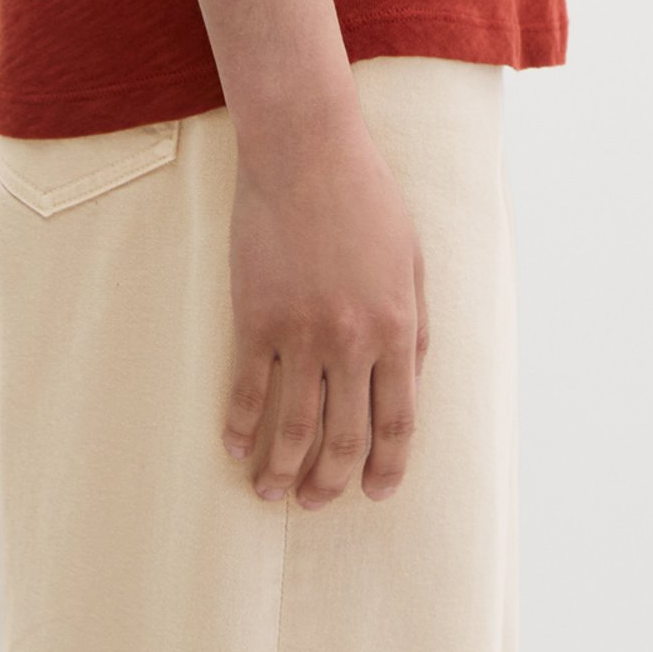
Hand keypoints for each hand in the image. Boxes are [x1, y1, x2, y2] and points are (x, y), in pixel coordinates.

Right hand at [220, 115, 428, 508]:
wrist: (306, 150)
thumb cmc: (365, 195)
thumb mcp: (412, 259)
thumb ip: (416, 323)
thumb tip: (412, 380)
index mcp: (397, 327)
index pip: (398, 422)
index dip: (388, 467)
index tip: (375, 492)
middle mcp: (353, 341)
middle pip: (345, 439)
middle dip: (332, 483)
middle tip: (317, 502)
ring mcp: (301, 333)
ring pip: (293, 429)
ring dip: (282, 470)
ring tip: (271, 492)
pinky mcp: (256, 318)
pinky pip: (248, 390)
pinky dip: (242, 427)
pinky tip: (236, 447)